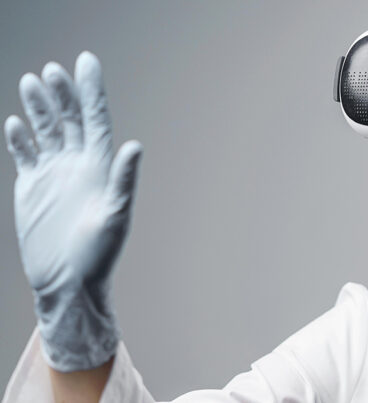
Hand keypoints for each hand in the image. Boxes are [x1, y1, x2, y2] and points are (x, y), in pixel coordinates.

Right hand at [3, 51, 142, 371]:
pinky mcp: (31, 188)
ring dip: (39, 107)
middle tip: (51, 70)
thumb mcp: (116, 216)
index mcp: (100, 167)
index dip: (91, 90)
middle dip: (61, 93)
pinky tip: (16, 122)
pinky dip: (20, 137)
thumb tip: (134, 145)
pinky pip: (25, 154)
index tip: (86, 60)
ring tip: (32, 81)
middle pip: (68, 118)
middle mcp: (78, 164)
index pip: (95, 119)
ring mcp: (53, 174)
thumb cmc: (99, 254)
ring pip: (45, 131)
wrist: (68, 283)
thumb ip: (124, 180)